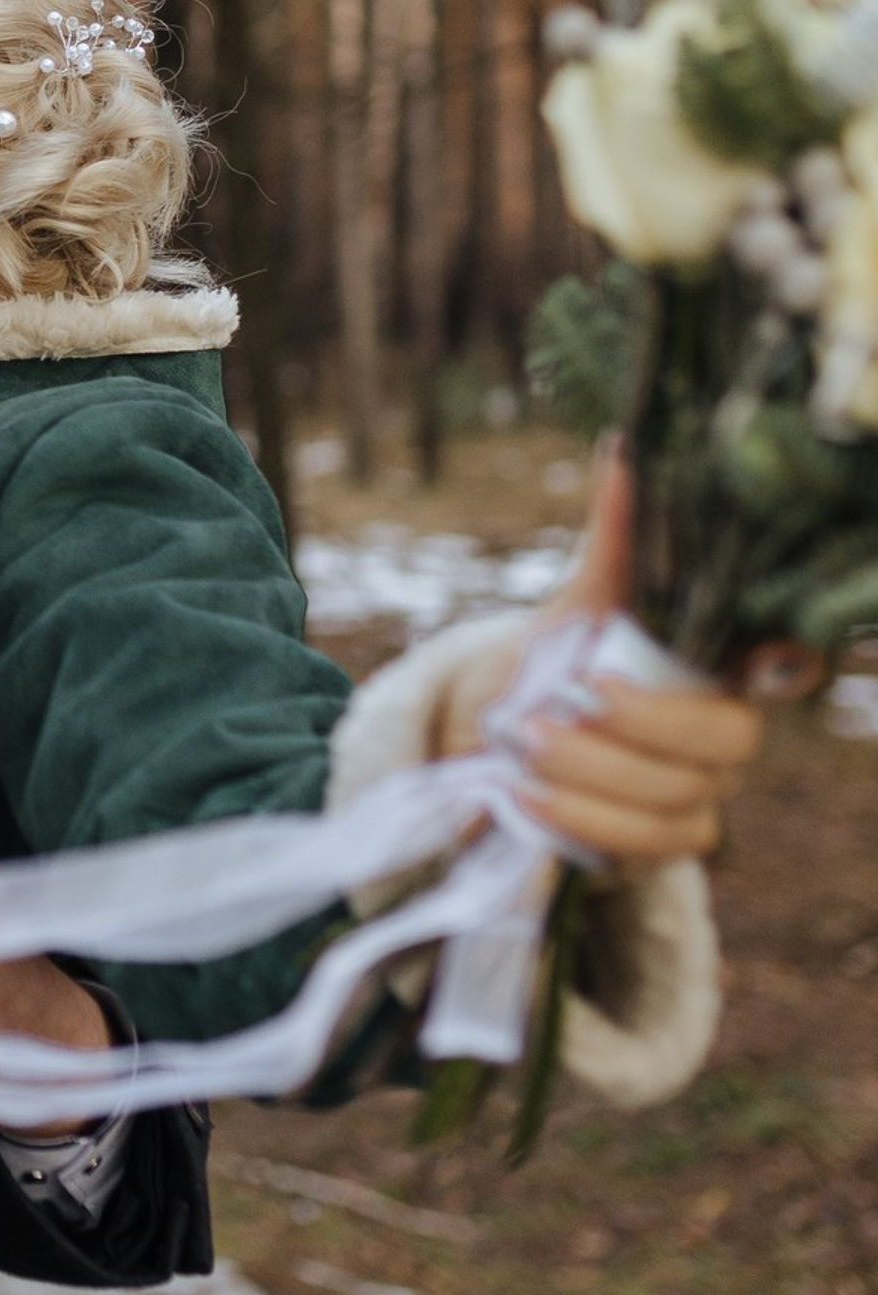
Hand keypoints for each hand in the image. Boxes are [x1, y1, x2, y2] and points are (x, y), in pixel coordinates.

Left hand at [432, 443, 762, 867]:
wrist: (505, 732)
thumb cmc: (560, 659)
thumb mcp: (579, 602)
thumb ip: (614, 541)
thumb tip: (624, 447)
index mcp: (722, 664)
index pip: (789, 661)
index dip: (788, 659)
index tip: (762, 656)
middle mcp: (727, 730)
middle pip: (725, 741)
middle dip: (639, 727)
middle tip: (555, 705)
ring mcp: (702, 792)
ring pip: (676, 798)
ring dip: (588, 774)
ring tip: (518, 744)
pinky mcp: (660, 841)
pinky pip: (639, 846)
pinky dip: (577, 819)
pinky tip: (522, 796)